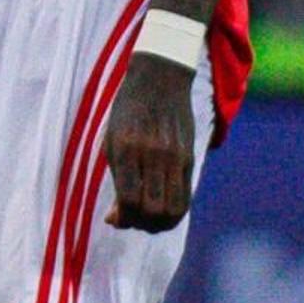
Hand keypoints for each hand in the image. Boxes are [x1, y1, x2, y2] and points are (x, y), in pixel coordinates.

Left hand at [102, 50, 198, 230]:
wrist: (160, 79)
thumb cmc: (128, 112)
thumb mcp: (113, 142)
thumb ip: (117, 181)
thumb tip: (115, 220)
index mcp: (127, 148)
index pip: (130, 200)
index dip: (122, 218)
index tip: (115, 217)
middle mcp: (154, 154)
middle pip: (153, 211)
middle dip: (140, 224)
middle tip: (131, 218)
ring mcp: (176, 157)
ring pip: (173, 210)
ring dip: (159, 223)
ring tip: (147, 217)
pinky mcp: (190, 158)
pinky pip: (185, 198)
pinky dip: (173, 212)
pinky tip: (161, 208)